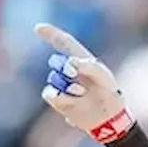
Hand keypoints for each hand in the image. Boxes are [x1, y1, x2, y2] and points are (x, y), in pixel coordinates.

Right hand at [33, 23, 134, 142]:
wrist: (108, 118)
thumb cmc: (109, 94)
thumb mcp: (104, 77)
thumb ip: (90, 66)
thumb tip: (70, 64)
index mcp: (82, 60)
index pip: (64, 43)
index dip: (51, 34)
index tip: (38, 28)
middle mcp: (69, 71)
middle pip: (56, 61)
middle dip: (64, 67)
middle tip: (76, 76)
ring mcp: (62, 85)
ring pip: (54, 78)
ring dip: (68, 86)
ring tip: (82, 94)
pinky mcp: (58, 99)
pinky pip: (50, 93)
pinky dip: (61, 97)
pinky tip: (74, 101)